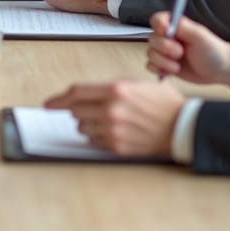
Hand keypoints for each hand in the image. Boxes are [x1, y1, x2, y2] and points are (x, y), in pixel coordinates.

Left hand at [44, 79, 184, 156]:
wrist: (181, 126)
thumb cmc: (161, 102)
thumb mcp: (135, 84)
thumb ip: (108, 88)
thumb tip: (82, 95)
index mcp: (115, 89)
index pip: (76, 93)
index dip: (58, 99)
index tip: (48, 104)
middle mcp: (112, 110)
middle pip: (76, 111)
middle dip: (77, 110)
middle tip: (87, 110)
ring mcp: (114, 130)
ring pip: (83, 127)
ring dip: (89, 123)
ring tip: (108, 119)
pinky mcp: (118, 146)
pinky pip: (95, 141)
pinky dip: (99, 136)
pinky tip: (114, 130)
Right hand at [146, 12, 229, 91]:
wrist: (219, 70)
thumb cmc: (212, 50)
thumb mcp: (199, 35)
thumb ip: (181, 26)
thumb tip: (165, 22)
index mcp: (175, 26)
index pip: (157, 19)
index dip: (157, 24)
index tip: (164, 31)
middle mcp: (167, 38)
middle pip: (152, 38)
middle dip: (164, 48)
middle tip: (180, 53)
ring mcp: (165, 53)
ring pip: (150, 54)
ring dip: (163, 61)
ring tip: (178, 66)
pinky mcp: (164, 66)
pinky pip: (150, 66)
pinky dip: (158, 69)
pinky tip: (172, 71)